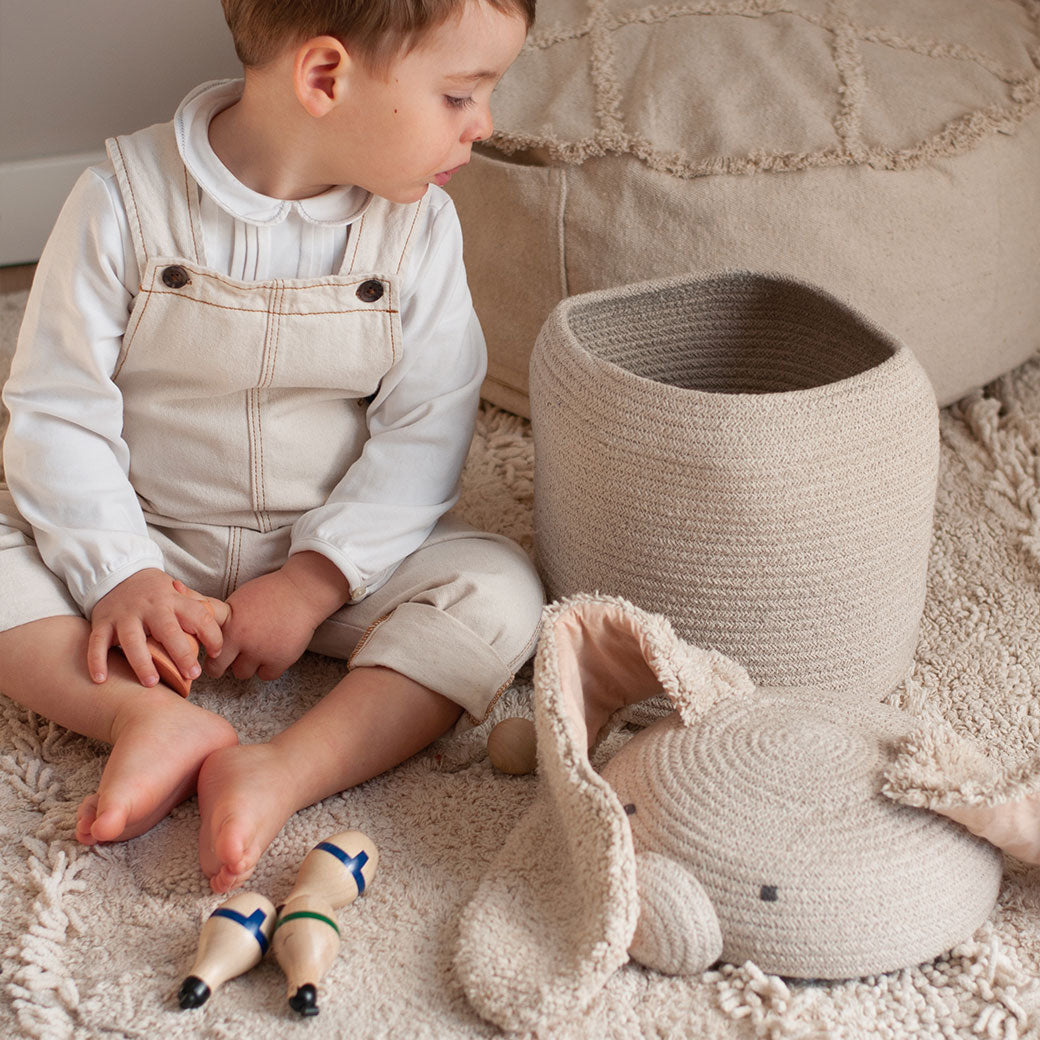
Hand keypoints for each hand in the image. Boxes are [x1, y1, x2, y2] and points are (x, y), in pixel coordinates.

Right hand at [88, 569, 226, 686]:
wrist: (118, 572)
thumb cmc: (156, 592)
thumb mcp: (180, 594)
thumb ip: (199, 609)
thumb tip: (226, 626)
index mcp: (174, 600)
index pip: (199, 616)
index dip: (212, 635)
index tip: (217, 654)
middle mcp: (150, 607)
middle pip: (167, 630)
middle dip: (181, 653)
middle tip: (191, 675)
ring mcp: (124, 615)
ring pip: (132, 640)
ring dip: (142, 662)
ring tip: (151, 683)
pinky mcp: (102, 622)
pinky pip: (97, 643)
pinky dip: (97, 661)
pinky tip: (101, 679)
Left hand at [204, 552, 349, 681]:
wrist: (301, 592)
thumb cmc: (269, 592)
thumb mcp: (238, 600)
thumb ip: (222, 619)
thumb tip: (201, 626)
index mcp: (229, 626)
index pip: (208, 655)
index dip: (211, 657)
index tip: (216, 656)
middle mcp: (242, 641)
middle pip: (222, 670)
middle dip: (225, 665)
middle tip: (232, 659)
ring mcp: (261, 652)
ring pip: (244, 673)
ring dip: (248, 664)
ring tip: (257, 650)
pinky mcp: (281, 659)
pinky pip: (267, 675)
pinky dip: (269, 667)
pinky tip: (273, 652)